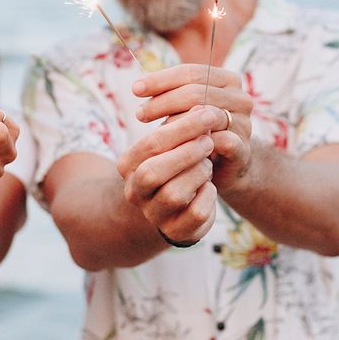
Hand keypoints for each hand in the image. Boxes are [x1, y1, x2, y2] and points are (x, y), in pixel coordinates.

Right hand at [116, 108, 219, 244]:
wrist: (176, 205)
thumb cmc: (174, 164)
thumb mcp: (172, 144)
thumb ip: (183, 128)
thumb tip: (202, 107)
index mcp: (127, 166)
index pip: (149, 145)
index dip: (180, 128)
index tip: (206, 114)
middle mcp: (134, 192)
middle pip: (152, 172)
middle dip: (185, 153)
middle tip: (208, 140)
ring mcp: (154, 215)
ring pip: (174, 194)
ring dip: (197, 174)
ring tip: (208, 163)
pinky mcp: (176, 232)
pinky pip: (195, 214)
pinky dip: (208, 196)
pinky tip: (210, 187)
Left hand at [133, 64, 254, 193]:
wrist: (227, 168)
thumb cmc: (199, 131)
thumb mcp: (185, 108)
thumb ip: (170, 94)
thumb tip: (139, 85)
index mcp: (228, 80)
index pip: (192, 72)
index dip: (161, 79)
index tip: (135, 89)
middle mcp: (241, 98)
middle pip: (197, 92)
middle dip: (163, 101)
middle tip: (139, 113)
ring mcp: (245, 124)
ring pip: (205, 116)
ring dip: (174, 124)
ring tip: (151, 132)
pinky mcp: (243, 150)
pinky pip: (217, 142)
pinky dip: (192, 144)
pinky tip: (172, 150)